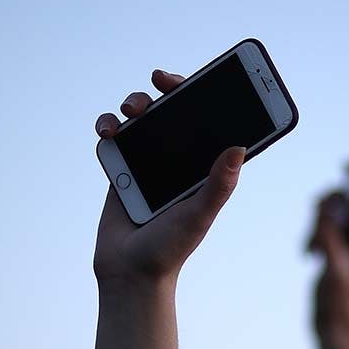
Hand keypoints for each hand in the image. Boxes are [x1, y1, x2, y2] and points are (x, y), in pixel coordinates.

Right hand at [90, 68, 246, 348]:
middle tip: (162, 81)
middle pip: (176, 110)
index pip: (212, 122)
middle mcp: (179, 159)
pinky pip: (114, 136)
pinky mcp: (120, 168)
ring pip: (143, 117)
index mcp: (204, 168)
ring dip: (135, 102)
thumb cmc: (171, 249)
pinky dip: (108, 125)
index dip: (211, 95)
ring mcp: (148, 161)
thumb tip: (239, 147)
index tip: (208, 75)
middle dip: (169, 89)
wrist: (129, 273)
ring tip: (133, 109)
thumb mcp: (200, 214)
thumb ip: (218, 184)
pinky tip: (109, 130)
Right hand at [307, 192, 348, 348]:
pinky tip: (310, 253)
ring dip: (318, 222)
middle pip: (348, 203)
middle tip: (318, 217)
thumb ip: (331, 241)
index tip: (348, 164)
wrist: (334, 327)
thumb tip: (327, 214)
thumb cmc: (340, 302)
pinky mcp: (333, 253)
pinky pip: (322, 231)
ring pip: (332, 216)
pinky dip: (314, 235)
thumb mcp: (335, 271)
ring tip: (312, 246)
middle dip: (331, 202)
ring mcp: (345, 245)